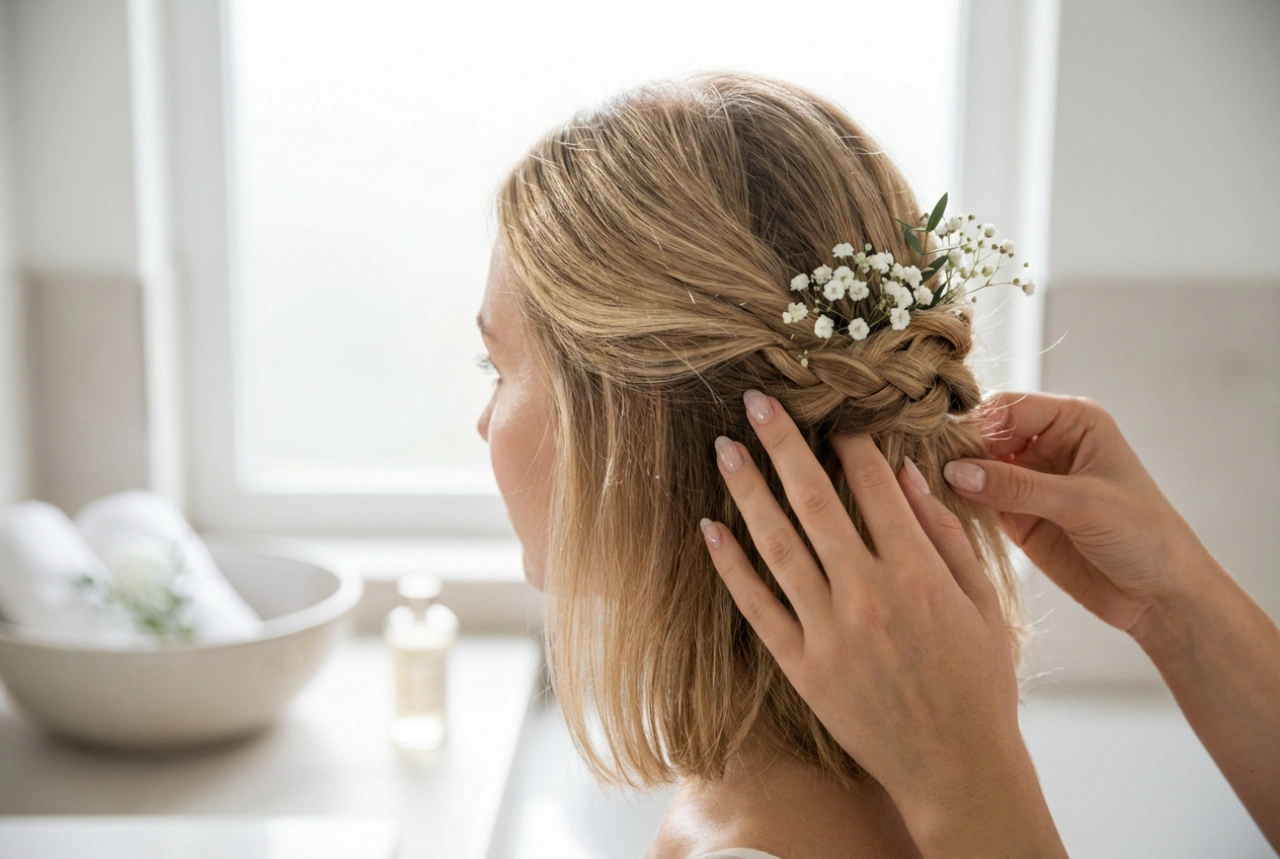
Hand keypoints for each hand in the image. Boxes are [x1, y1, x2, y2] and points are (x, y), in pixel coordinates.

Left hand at [700, 389, 1063, 856]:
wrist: (957, 768)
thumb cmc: (979, 683)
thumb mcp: (983, 603)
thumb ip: (944, 535)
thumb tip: (907, 473)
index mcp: (918, 573)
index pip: (874, 486)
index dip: (851, 443)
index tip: (834, 414)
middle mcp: (868, 594)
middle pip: (814, 500)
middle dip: (783, 443)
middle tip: (756, 400)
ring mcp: (829, 631)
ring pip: (776, 544)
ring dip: (748, 490)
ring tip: (725, 448)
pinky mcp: (801, 666)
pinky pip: (757, 606)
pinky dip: (731, 566)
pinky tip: (710, 528)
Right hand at [940, 391, 1213, 641]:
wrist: (1160, 596)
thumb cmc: (1143, 535)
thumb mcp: (1082, 503)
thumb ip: (1018, 487)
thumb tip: (955, 471)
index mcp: (1072, 422)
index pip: (1007, 408)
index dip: (975, 424)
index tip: (945, 447)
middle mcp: (1046, 445)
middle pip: (984, 434)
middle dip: (957, 450)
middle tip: (926, 468)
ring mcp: (1028, 482)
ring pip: (975, 468)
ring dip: (953, 478)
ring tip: (924, 488)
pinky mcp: (1016, 517)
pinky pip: (977, 501)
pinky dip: (957, 504)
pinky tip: (936, 508)